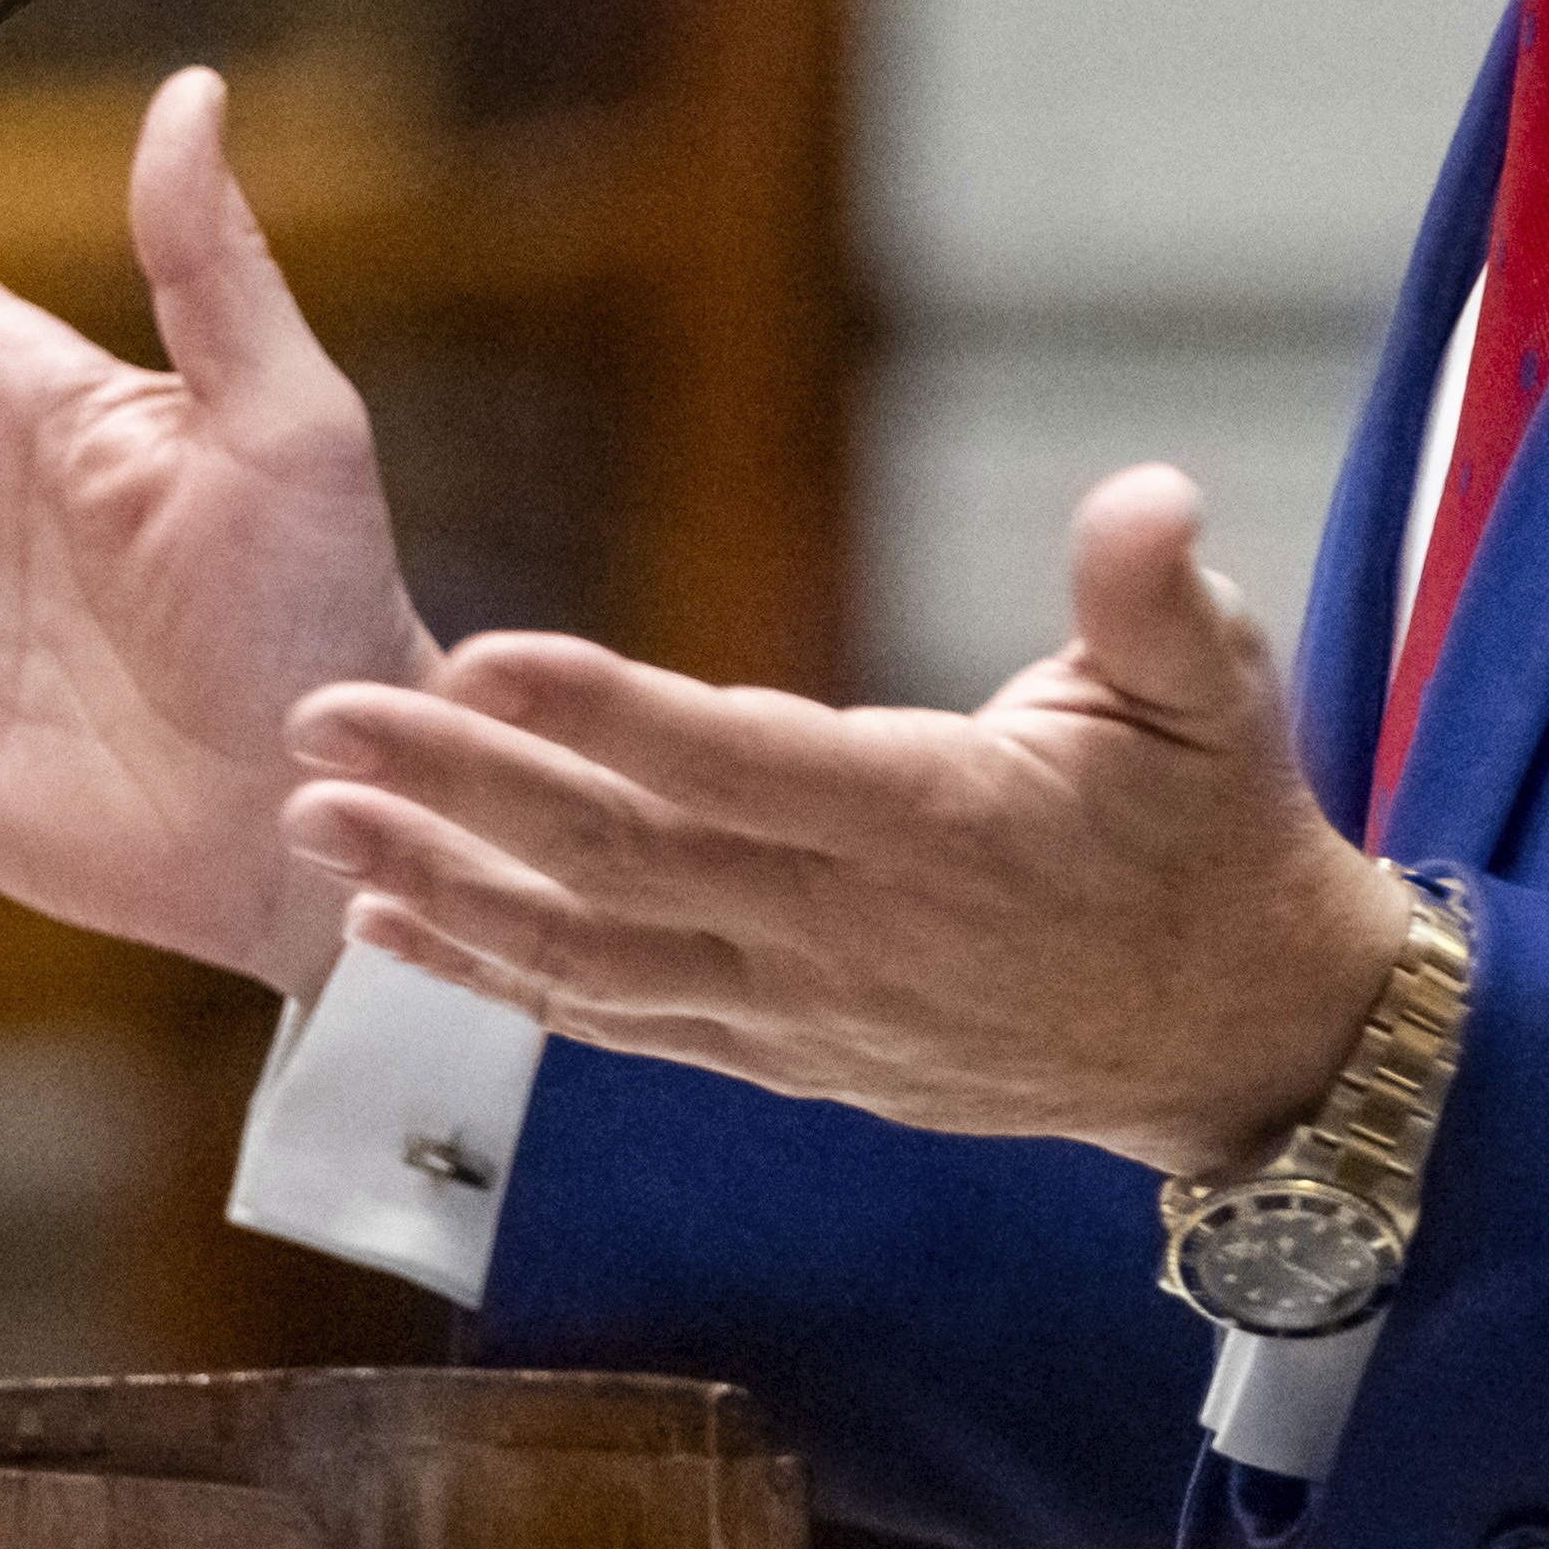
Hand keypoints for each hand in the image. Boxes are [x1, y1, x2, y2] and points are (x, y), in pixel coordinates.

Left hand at [277, 464, 1413, 1176]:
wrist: (1235, 1038)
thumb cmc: (1214, 829)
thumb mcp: (1220, 693)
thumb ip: (1159, 597)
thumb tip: (1146, 496)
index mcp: (935, 823)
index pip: (740, 766)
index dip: (608, 715)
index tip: (483, 655)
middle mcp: (848, 930)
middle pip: (623, 858)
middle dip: (461, 787)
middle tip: (319, 714)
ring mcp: (804, 1009)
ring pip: (592, 954)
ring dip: (443, 884)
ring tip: (313, 812)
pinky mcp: (784, 1052)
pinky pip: (615, 1019)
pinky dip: (497, 977)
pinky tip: (392, 923)